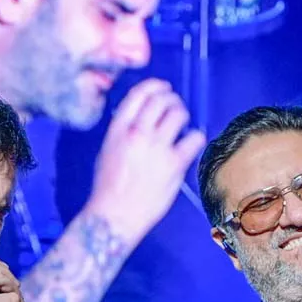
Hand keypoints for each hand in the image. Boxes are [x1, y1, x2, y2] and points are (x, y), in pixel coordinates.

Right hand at [86, 79, 205, 242]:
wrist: (115, 216)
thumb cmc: (108, 188)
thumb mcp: (107, 151)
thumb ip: (123, 132)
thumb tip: (141, 119)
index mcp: (118, 129)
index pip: (139, 94)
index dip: (155, 86)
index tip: (163, 87)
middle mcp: (137, 133)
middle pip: (161, 100)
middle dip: (171, 99)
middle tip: (175, 106)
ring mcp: (157, 147)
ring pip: (178, 114)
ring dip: (183, 115)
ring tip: (182, 123)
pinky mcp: (174, 163)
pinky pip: (194, 138)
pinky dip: (195, 137)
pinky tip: (191, 143)